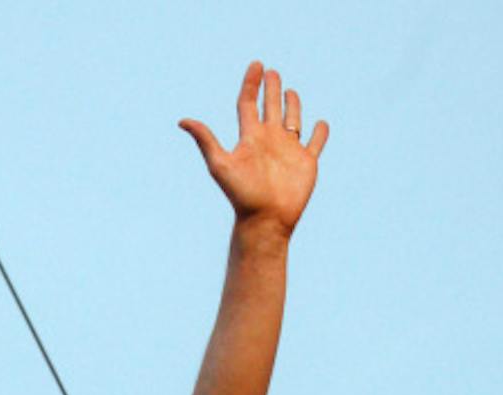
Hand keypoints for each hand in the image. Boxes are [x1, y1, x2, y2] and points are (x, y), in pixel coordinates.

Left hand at [180, 62, 326, 235]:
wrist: (265, 221)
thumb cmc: (242, 195)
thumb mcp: (220, 165)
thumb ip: (205, 140)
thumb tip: (182, 121)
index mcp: (250, 138)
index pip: (248, 103)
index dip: (251, 84)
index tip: (256, 65)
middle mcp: (269, 140)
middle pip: (270, 108)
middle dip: (271, 89)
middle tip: (271, 72)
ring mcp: (289, 151)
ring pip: (292, 121)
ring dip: (292, 106)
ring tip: (290, 92)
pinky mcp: (306, 163)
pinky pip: (316, 143)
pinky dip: (320, 133)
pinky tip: (320, 124)